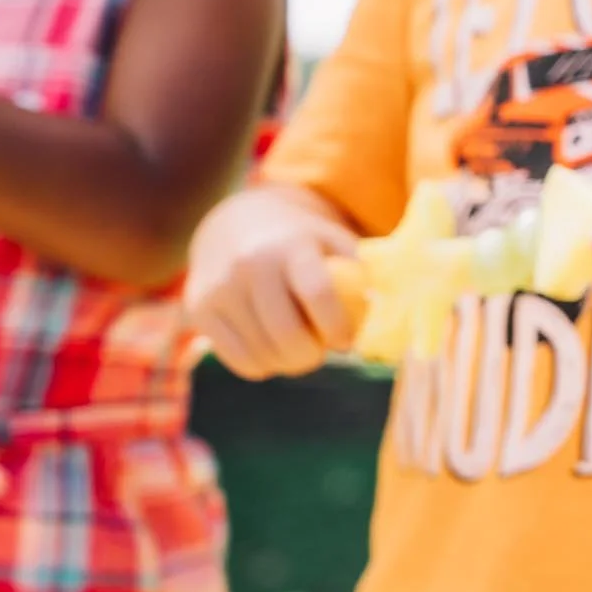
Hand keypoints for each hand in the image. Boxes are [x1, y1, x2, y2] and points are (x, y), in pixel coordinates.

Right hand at [184, 187, 358, 378]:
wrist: (235, 225)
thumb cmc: (300, 243)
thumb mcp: (331, 241)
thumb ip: (360, 272)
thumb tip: (392, 313)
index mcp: (293, 245)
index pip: (318, 293)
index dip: (338, 327)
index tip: (346, 342)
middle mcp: (252, 264)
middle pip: (287, 333)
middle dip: (311, 356)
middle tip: (320, 354)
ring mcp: (221, 287)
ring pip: (262, 352)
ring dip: (287, 363)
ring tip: (298, 352)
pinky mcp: (199, 309)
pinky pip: (238, 359)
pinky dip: (261, 367)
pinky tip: (270, 352)